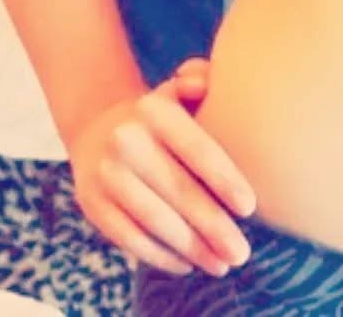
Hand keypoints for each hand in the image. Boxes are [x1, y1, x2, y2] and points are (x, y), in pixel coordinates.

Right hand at [69, 64, 255, 277]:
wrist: (101, 128)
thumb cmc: (165, 113)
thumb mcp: (182, 90)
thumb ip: (199, 79)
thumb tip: (202, 84)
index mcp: (155, 109)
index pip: (196, 148)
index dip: (224, 180)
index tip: (250, 208)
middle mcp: (126, 140)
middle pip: (178, 191)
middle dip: (213, 226)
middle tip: (242, 252)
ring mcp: (105, 173)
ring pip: (154, 220)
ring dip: (190, 248)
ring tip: (220, 263)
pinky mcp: (91, 203)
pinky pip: (129, 237)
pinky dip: (159, 255)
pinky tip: (186, 264)